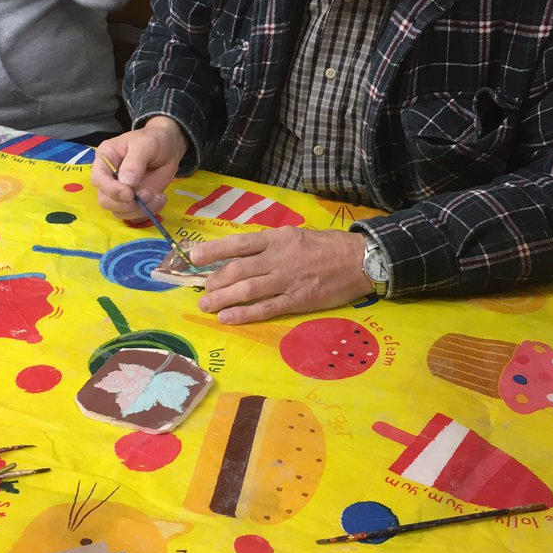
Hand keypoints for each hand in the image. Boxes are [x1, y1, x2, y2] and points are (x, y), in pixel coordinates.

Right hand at [92, 117, 187, 222]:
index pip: (98, 179)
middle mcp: (109, 178)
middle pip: (106, 201)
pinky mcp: (134, 201)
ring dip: (139, 210)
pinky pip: (135, 215)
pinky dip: (149, 212)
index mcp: (106, 159)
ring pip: (120, 212)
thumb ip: (135, 161)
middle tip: (148, 194)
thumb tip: (126, 182)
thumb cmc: (153, 140)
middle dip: (127, 204)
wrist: (169, 147)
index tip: (129, 194)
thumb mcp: (145, 144)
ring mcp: (121, 192)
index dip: (111, 190)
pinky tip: (160, 199)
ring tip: (157, 196)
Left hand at [193, 227, 372, 322]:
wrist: (360, 260)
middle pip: (237, 269)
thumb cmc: (328, 245)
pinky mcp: (297, 300)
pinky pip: (265, 309)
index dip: (213, 249)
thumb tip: (242, 254)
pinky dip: (244, 314)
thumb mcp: (296, 234)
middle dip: (214, 280)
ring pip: (247, 290)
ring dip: (223, 299)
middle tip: (199, 290)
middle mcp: (278, 258)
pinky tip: (228, 318)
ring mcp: (287, 280)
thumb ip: (271, 244)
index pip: (239, 243)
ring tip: (206, 305)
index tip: (192, 256)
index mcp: (278, 238)